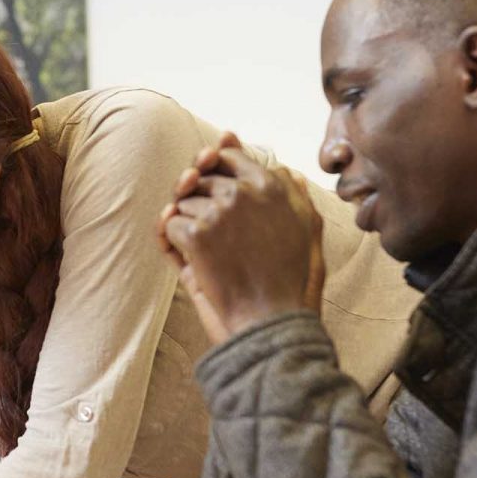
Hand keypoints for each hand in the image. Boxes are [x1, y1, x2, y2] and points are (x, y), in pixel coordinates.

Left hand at [161, 132, 325, 340]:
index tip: (211, 186)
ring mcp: (219, 212)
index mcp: (271, 185)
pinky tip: (195, 260)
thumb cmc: (291, 281)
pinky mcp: (197, 236)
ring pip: (182, 202)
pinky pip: (170, 225)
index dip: (214, 168)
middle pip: (201, 179)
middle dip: (199, 201)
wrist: (271, 321)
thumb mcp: (306, 232)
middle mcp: (244, 191)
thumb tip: (287, 170)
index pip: (229, 156)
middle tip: (213, 233)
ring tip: (214, 254)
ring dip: (189, 226)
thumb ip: (294, 196)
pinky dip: (175, 243)